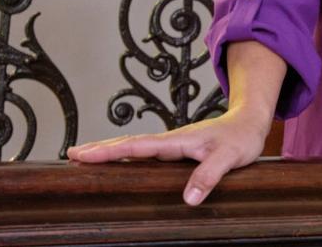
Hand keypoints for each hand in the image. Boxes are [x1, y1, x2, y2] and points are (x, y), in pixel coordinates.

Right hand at [66, 106, 271, 205]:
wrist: (251, 121)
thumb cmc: (242, 137)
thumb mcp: (229, 157)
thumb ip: (209, 175)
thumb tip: (188, 199)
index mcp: (177, 141)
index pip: (136, 145)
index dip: (108, 151)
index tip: (81, 153)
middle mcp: (171, 140)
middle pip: (128, 143)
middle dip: (99, 149)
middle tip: (71, 154)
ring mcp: (173, 144)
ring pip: (136, 147)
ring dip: (111, 150)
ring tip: (85, 157)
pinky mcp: (178, 149)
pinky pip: (147, 152)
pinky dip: (128, 154)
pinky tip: (121, 161)